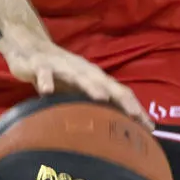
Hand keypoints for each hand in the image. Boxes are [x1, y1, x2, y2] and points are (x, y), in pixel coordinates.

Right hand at [2, 33, 151, 128]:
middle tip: (135, 116)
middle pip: (107, 84)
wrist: (30, 48)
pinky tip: (47, 91)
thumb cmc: (59, 74)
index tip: (149, 128)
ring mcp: (63, 67)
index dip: (136, 109)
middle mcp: (84, 70)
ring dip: (91, 86)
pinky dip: (46, 81)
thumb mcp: (78, 90)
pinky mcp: (41, 65)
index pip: (120, 93)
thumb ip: (91, 105)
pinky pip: (45, 73)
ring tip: (102, 98)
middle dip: (122, 100)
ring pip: (80, 76)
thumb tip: (111, 131)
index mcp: (95, 78)